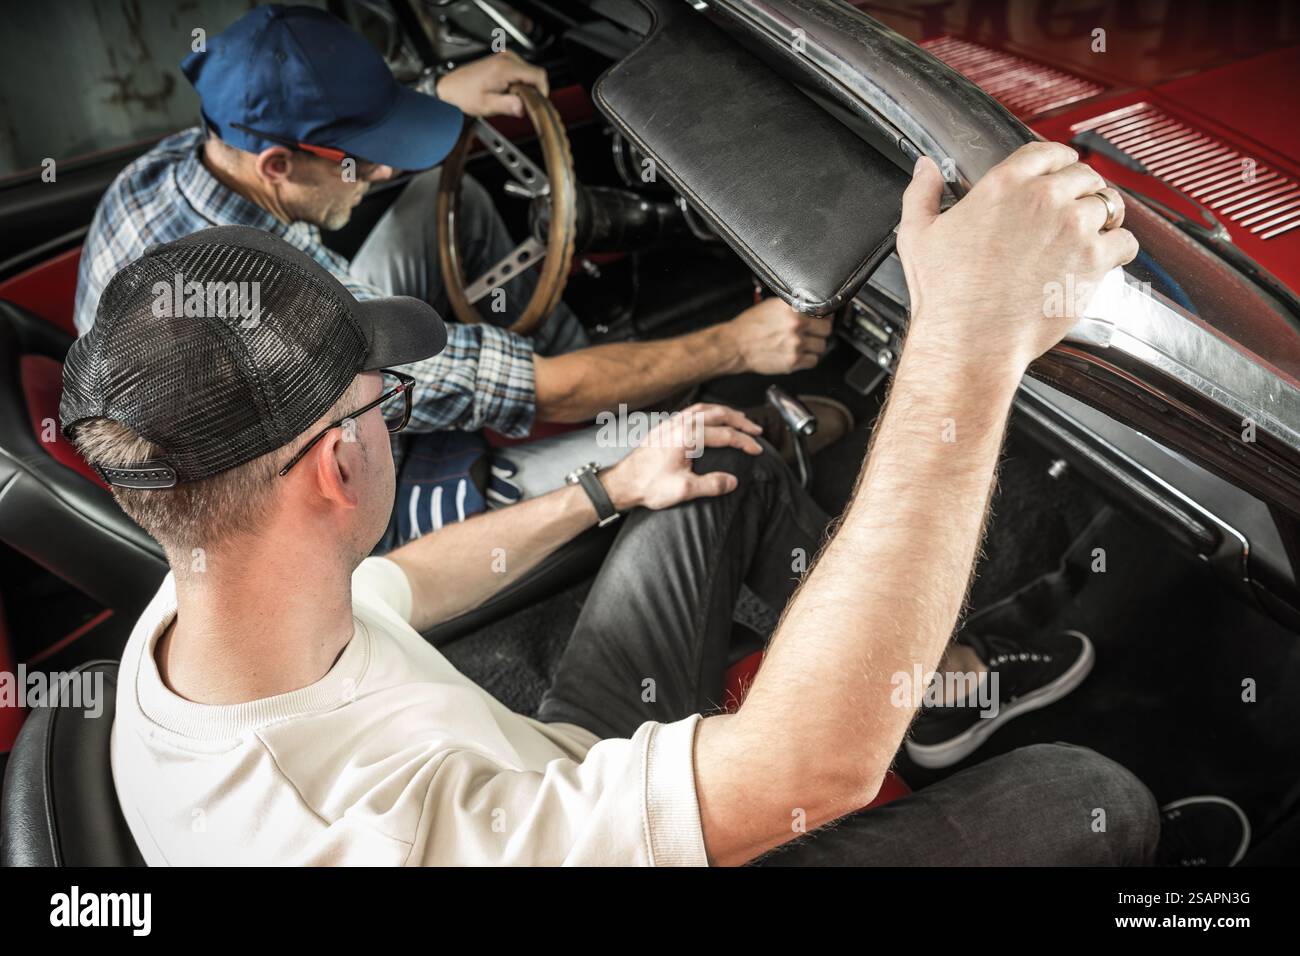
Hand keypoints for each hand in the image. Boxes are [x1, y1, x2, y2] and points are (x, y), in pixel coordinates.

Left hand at [434, 51, 548, 118]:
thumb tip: (523, 107)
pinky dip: (519, 83)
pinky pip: (521, 72)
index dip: (543, 91)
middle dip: (532, 91)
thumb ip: (508, 106)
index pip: (538, 75)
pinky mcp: (503, 60)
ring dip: (525, 87)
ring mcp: (505, 57)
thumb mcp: (487, 105)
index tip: (537, 103)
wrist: (450, 88)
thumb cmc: (464, 95)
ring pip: (529, 73)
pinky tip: (507, 91)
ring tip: (509, 97)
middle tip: (518, 104)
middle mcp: (506, 58)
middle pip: (535, 74)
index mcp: (505, 67)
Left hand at [601, 404, 762, 511]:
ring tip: (740, 419)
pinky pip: (692, 411)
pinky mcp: (665, 427)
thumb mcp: (684, 490)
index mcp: (687, 436)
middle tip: (756, 430)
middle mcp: (680, 424)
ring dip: (725, 412)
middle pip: (718, 414)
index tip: (757, 449)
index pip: (725, 434)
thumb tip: (732, 481)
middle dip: (740, 421)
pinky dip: (709, 411)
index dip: (744, 441)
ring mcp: (671, 423)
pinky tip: (711, 418)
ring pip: (705, 409)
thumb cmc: (648, 485)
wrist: (623, 482)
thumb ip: (711, 484)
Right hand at [727, 297, 832, 374]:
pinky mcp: (793, 361)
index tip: (822, 319)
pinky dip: (808, 359)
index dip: (823, 316)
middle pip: (826, 330)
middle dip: (819, 331)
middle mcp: (796, 326)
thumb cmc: (750, 326)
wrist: (735, 345)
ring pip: (821, 346)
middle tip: (811, 333)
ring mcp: (796, 344)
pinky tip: (798, 354)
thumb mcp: (772, 305)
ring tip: (802, 345)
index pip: (822, 311)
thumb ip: (793, 306)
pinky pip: (813, 361)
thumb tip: (812, 308)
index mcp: (792, 309)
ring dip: (814, 346)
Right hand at [896, 142, 1138, 378]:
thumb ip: (921, 194)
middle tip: (1075, 209)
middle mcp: (1044, 199)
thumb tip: (925, 170)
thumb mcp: (918, 236)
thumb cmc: (946, 295)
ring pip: (1109, 204)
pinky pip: (1126, 242)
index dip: (1057, 161)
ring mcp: (1073, 228)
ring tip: (1095, 231)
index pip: (1046, 153)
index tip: (1059, 172)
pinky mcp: (1094, 260)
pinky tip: (1107, 256)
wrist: (971, 340)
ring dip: (1104, 216)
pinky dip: (1120, 248)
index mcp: (1004, 185)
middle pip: (1083, 175)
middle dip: (1082, 189)